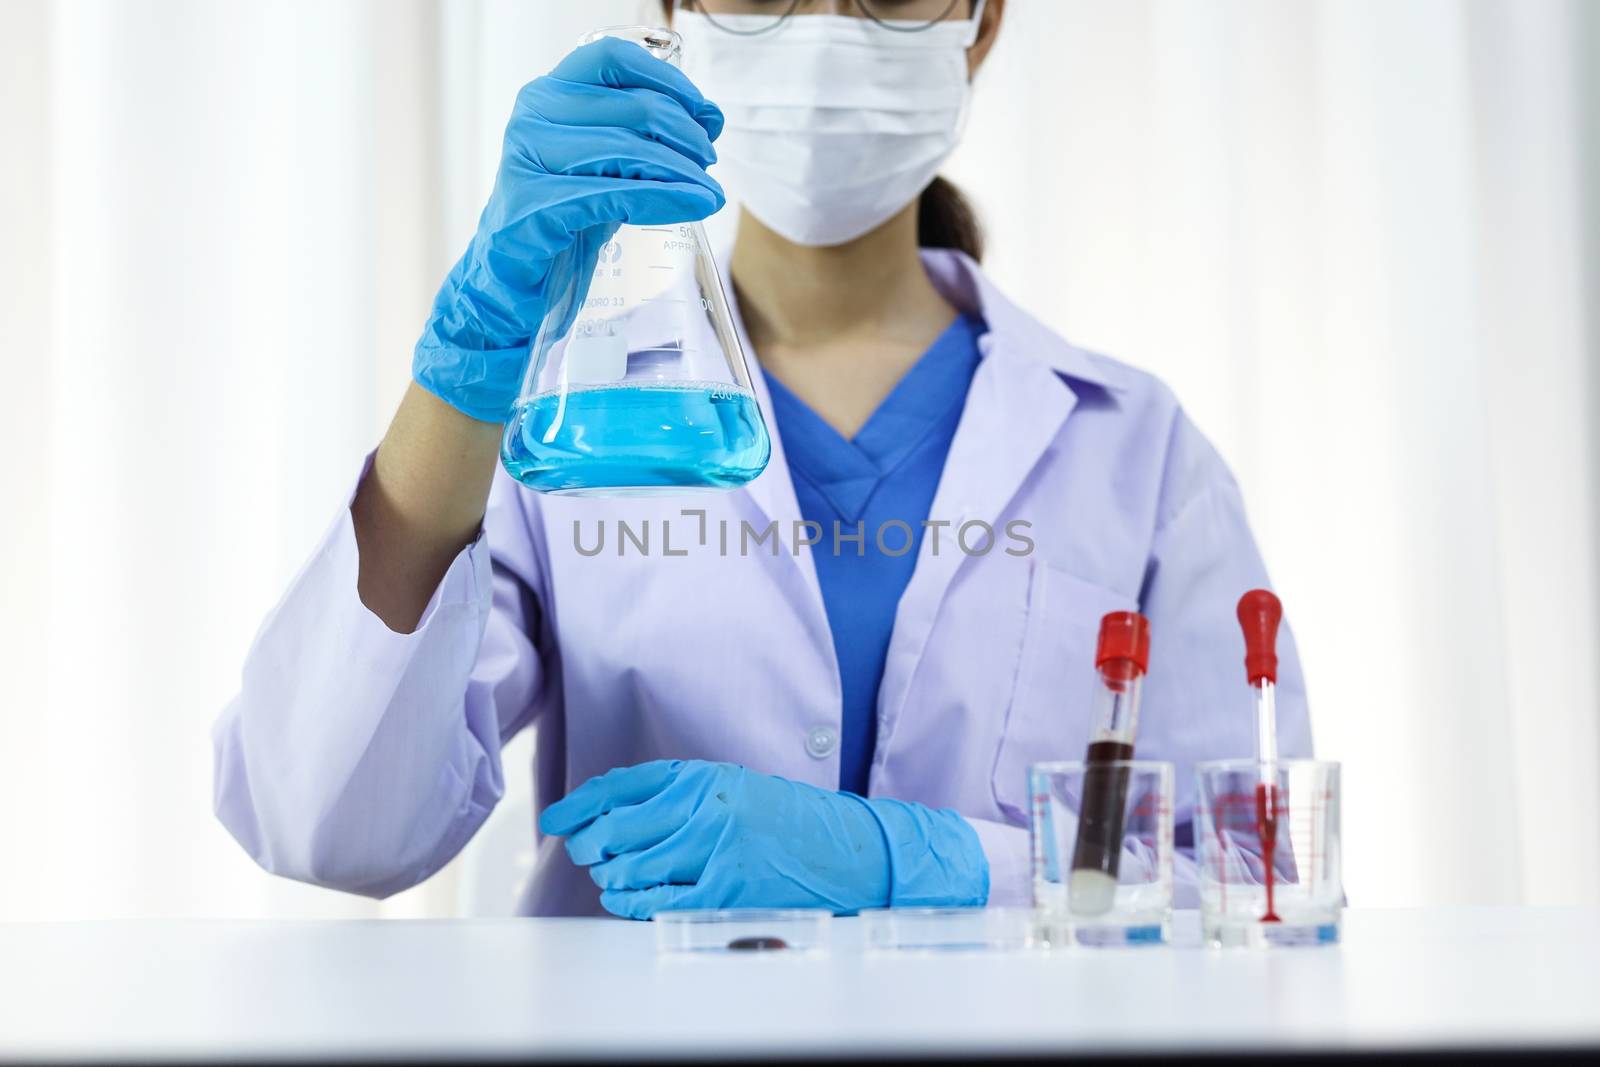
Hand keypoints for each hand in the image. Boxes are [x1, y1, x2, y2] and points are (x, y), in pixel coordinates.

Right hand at [413, 38, 725, 422]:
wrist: (512, 283)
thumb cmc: (562, 220)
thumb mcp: (604, 168)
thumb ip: (643, 140)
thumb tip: (710, 121)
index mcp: (548, 94)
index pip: (613, 60)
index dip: (669, 81)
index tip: (707, 115)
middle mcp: (532, 116)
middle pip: (632, 106)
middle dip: (686, 135)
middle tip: (710, 163)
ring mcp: (527, 159)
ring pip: (627, 150)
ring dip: (683, 172)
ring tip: (712, 193)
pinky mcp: (533, 206)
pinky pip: (613, 194)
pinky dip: (664, 198)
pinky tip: (694, 205)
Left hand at [539, 760, 989, 919]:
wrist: (851, 851)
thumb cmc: (790, 822)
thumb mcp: (735, 789)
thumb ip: (680, 796)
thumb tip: (612, 815)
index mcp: (705, 778)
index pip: (621, 785)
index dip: (578, 804)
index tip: (555, 818)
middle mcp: (705, 810)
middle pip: (615, 829)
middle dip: (587, 844)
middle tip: (584, 853)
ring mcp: (715, 853)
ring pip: (629, 868)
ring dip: (609, 876)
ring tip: (611, 877)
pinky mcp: (726, 894)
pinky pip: (657, 902)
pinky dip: (631, 903)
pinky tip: (625, 899)